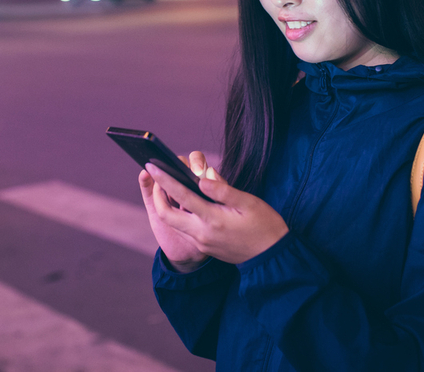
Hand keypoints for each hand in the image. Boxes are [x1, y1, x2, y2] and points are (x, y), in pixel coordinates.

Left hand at [145, 156, 288, 264]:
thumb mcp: (248, 202)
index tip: (152, 166)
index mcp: (212, 219)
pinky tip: (185, 204)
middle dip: (157, 195)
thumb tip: (202, 177)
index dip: (164, 179)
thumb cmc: (264, 225)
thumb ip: (223, 190)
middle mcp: (202, 233)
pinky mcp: (205, 248)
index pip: (181, 195)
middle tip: (157, 178)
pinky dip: (179, 215)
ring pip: (174, 224)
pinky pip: (185, 230)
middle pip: (166, 215)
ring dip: (167, 206)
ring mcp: (202, 243)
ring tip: (169, 187)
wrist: (271, 257)